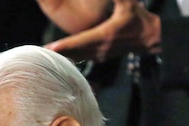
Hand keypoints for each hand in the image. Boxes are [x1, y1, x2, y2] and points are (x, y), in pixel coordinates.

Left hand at [44, 0, 160, 62]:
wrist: (150, 37)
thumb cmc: (138, 18)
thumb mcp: (128, 2)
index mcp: (105, 35)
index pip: (81, 41)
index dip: (65, 45)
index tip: (51, 48)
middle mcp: (101, 48)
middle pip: (74, 52)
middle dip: (57, 53)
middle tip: (39, 54)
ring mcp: (101, 54)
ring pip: (77, 56)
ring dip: (62, 56)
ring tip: (45, 55)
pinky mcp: (101, 56)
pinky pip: (81, 57)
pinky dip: (70, 56)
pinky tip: (60, 55)